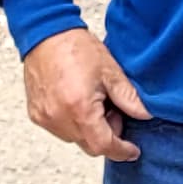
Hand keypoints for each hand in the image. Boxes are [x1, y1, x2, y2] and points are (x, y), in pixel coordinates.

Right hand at [22, 28, 150, 160]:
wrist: (46, 33)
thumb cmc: (77, 48)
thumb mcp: (111, 72)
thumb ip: (130, 99)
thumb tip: (146, 115)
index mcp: (79, 109)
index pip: (103, 146)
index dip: (121, 151)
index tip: (132, 150)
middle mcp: (58, 118)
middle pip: (89, 145)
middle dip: (106, 136)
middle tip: (113, 110)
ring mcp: (45, 118)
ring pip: (75, 138)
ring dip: (89, 129)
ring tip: (94, 102)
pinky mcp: (36, 114)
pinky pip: (59, 129)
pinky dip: (72, 122)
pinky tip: (77, 101)